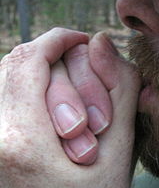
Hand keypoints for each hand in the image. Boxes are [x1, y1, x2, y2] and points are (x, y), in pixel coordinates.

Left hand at [0, 29, 139, 187]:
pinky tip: (59, 110)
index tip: (81, 38)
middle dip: (58, 63)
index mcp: (22, 141)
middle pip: (20, 67)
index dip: (58, 40)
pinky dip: (35, 91)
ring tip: (77, 110)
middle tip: (88, 84)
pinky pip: (8, 97)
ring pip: (11, 79)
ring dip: (48, 79)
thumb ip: (119, 89)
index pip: (31, 59)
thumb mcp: (119, 148)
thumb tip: (102, 43)